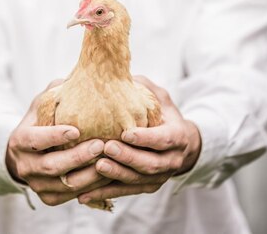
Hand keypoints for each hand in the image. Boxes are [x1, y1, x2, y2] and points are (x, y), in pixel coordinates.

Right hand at [5, 81, 108, 205]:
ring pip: (65, 185)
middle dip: (77, 157)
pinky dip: (91, 187)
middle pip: (52, 166)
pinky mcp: (49, 198)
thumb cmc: (41, 120)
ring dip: (89, 175)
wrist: (25, 153)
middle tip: (100, 145)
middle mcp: (25, 166)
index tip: (76, 130)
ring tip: (110, 160)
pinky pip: (72, 196)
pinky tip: (108, 174)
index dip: (54, 136)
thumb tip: (84, 75)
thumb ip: (59, 91)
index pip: (35, 140)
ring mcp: (36, 185)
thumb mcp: (43, 103)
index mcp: (20, 140)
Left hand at [78, 75, 201, 204]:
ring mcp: (159, 177)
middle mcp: (171, 160)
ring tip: (95, 168)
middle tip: (106, 148)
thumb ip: (143, 88)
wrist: (183, 146)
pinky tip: (84, 194)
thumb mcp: (160, 98)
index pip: (163, 139)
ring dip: (116, 175)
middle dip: (128, 157)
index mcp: (177, 136)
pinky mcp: (145, 187)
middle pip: (149, 163)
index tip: (126, 132)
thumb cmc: (164, 114)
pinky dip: (105, 194)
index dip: (145, 138)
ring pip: (137, 180)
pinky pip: (125, 192)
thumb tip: (118, 72)